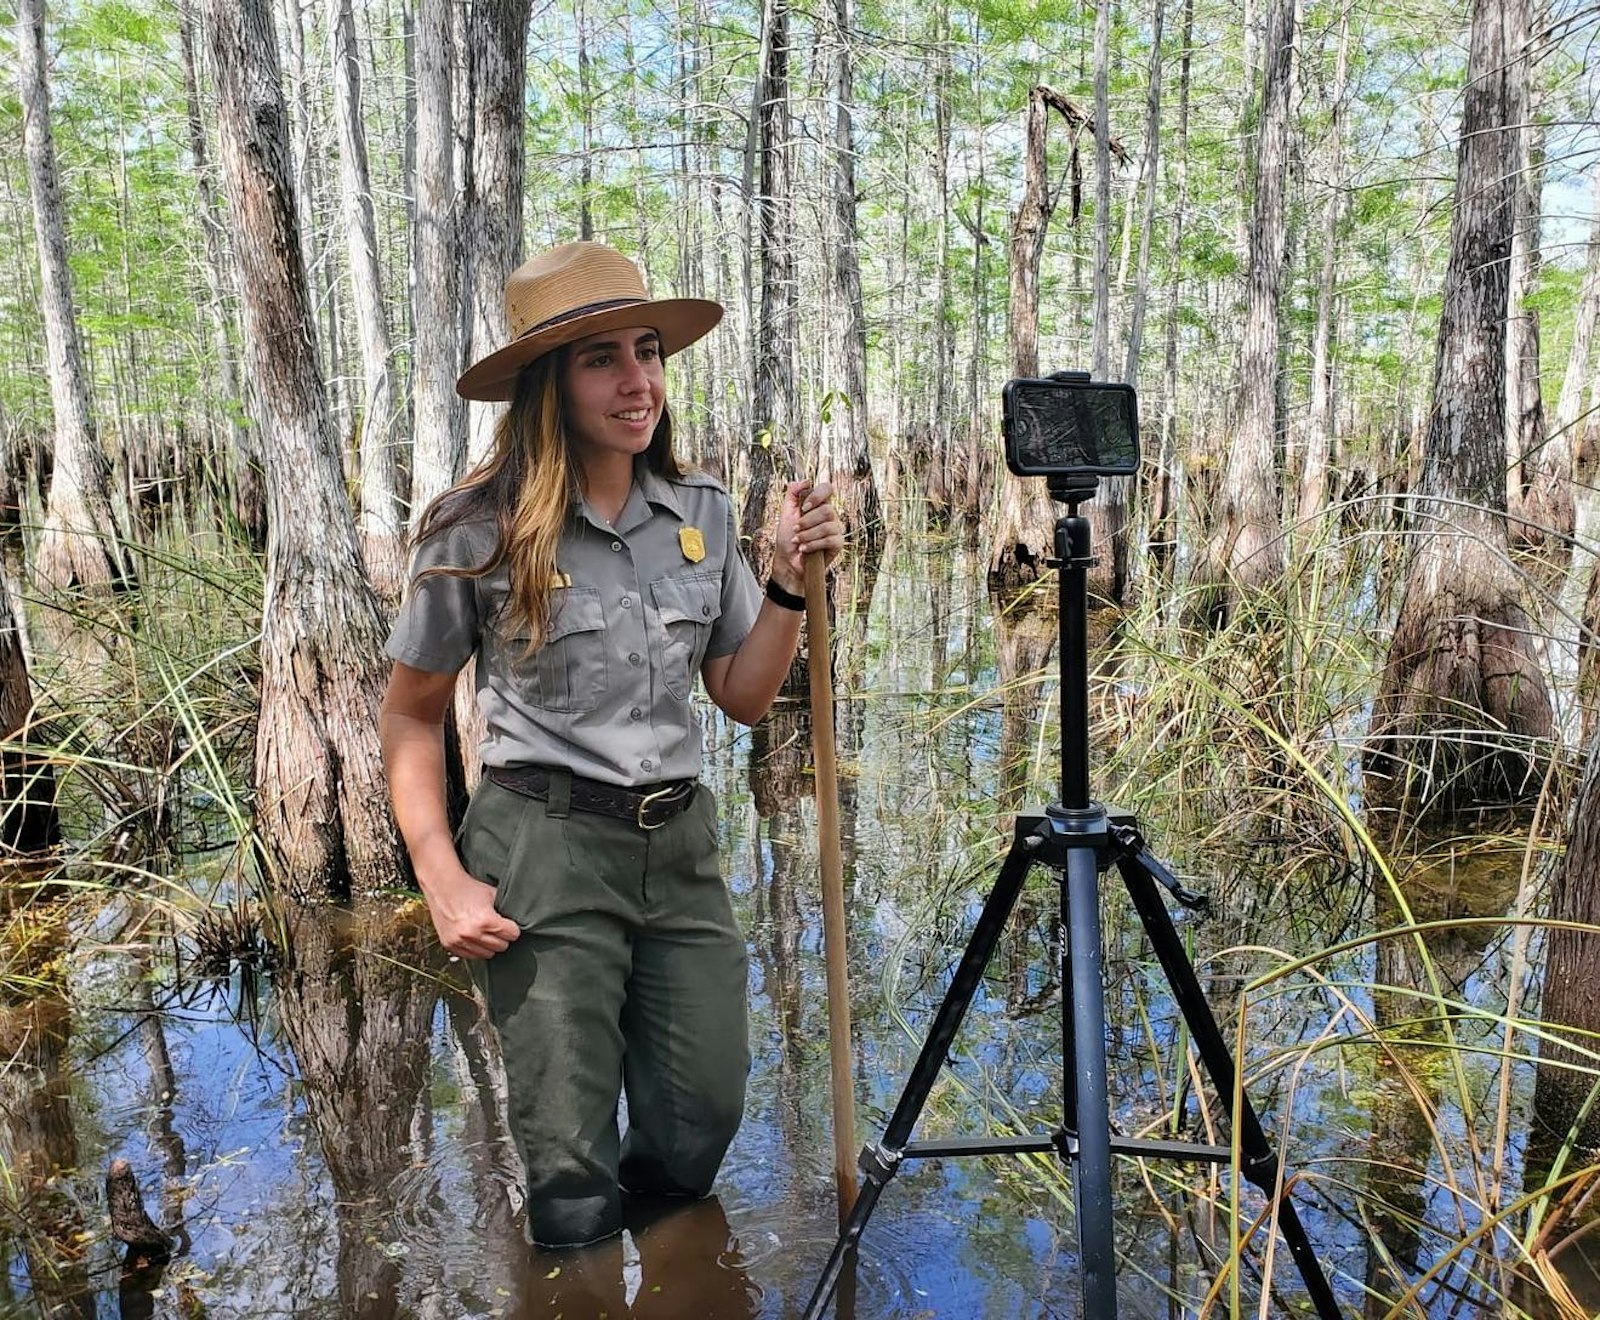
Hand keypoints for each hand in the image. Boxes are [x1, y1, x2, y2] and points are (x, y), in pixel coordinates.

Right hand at [419, 862, 521, 958]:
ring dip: (489, 945)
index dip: (513, 928)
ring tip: (485, 933)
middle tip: (497, 929)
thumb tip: (521, 918)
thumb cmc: (468, 888)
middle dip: (502, 937)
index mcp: (486, 920)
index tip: (509, 925)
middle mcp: (472, 933)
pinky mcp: (450, 945)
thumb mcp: (493, 894)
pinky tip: (474, 937)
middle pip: (501, 947)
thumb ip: (506, 908)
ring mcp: (459, 941)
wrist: (442, 886)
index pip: (512, 935)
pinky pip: (470, 956)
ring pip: (487, 955)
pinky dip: (474, 949)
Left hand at [770, 479, 845, 593]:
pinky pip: (830, 540)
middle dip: (807, 521)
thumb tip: (805, 480)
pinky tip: (804, 549)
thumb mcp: (786, 513)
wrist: (788, 561)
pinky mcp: (838, 544)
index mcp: (819, 505)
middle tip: (795, 529)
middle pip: (827, 510)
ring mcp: (836, 530)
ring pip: (828, 526)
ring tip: (797, 541)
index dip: (817, 495)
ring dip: (808, 534)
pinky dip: (813, 544)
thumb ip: (792, 494)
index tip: (804, 507)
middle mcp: (830, 515)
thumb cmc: (787, 538)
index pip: (827, 489)